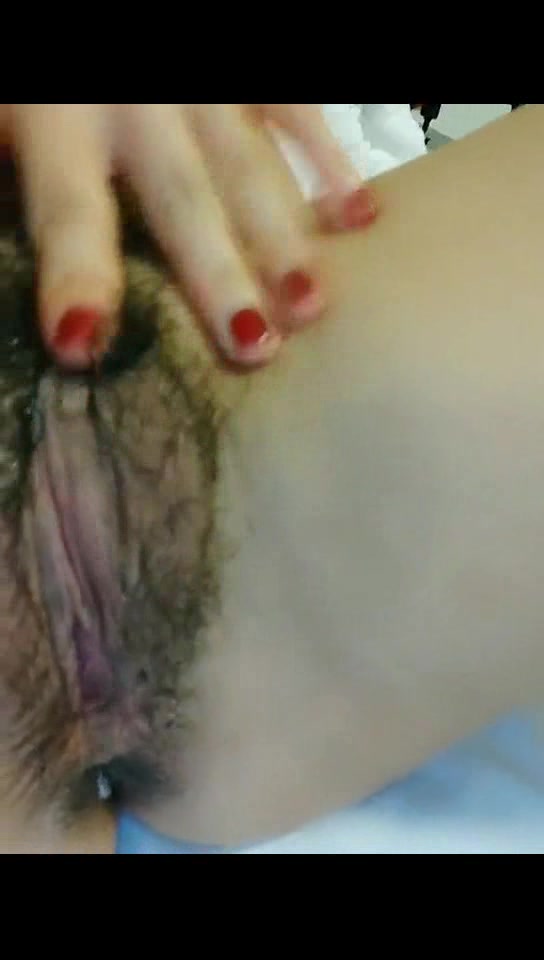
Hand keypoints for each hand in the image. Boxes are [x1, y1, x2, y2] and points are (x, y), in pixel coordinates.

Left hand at [1, 104, 376, 368]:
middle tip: (252, 347)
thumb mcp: (3, 112)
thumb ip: (13, 164)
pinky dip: (331, 162)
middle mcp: (139, 101)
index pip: (69, 209)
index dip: (77, 275)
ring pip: (250, 163)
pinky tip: (362, 218)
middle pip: (183, 198)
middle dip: (217, 274)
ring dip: (285, 237)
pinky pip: (296, 110)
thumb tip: (28, 259)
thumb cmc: (38, 83)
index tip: (82, 343)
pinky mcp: (247, 72)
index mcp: (57, 114)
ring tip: (312, 305)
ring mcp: (206, 85)